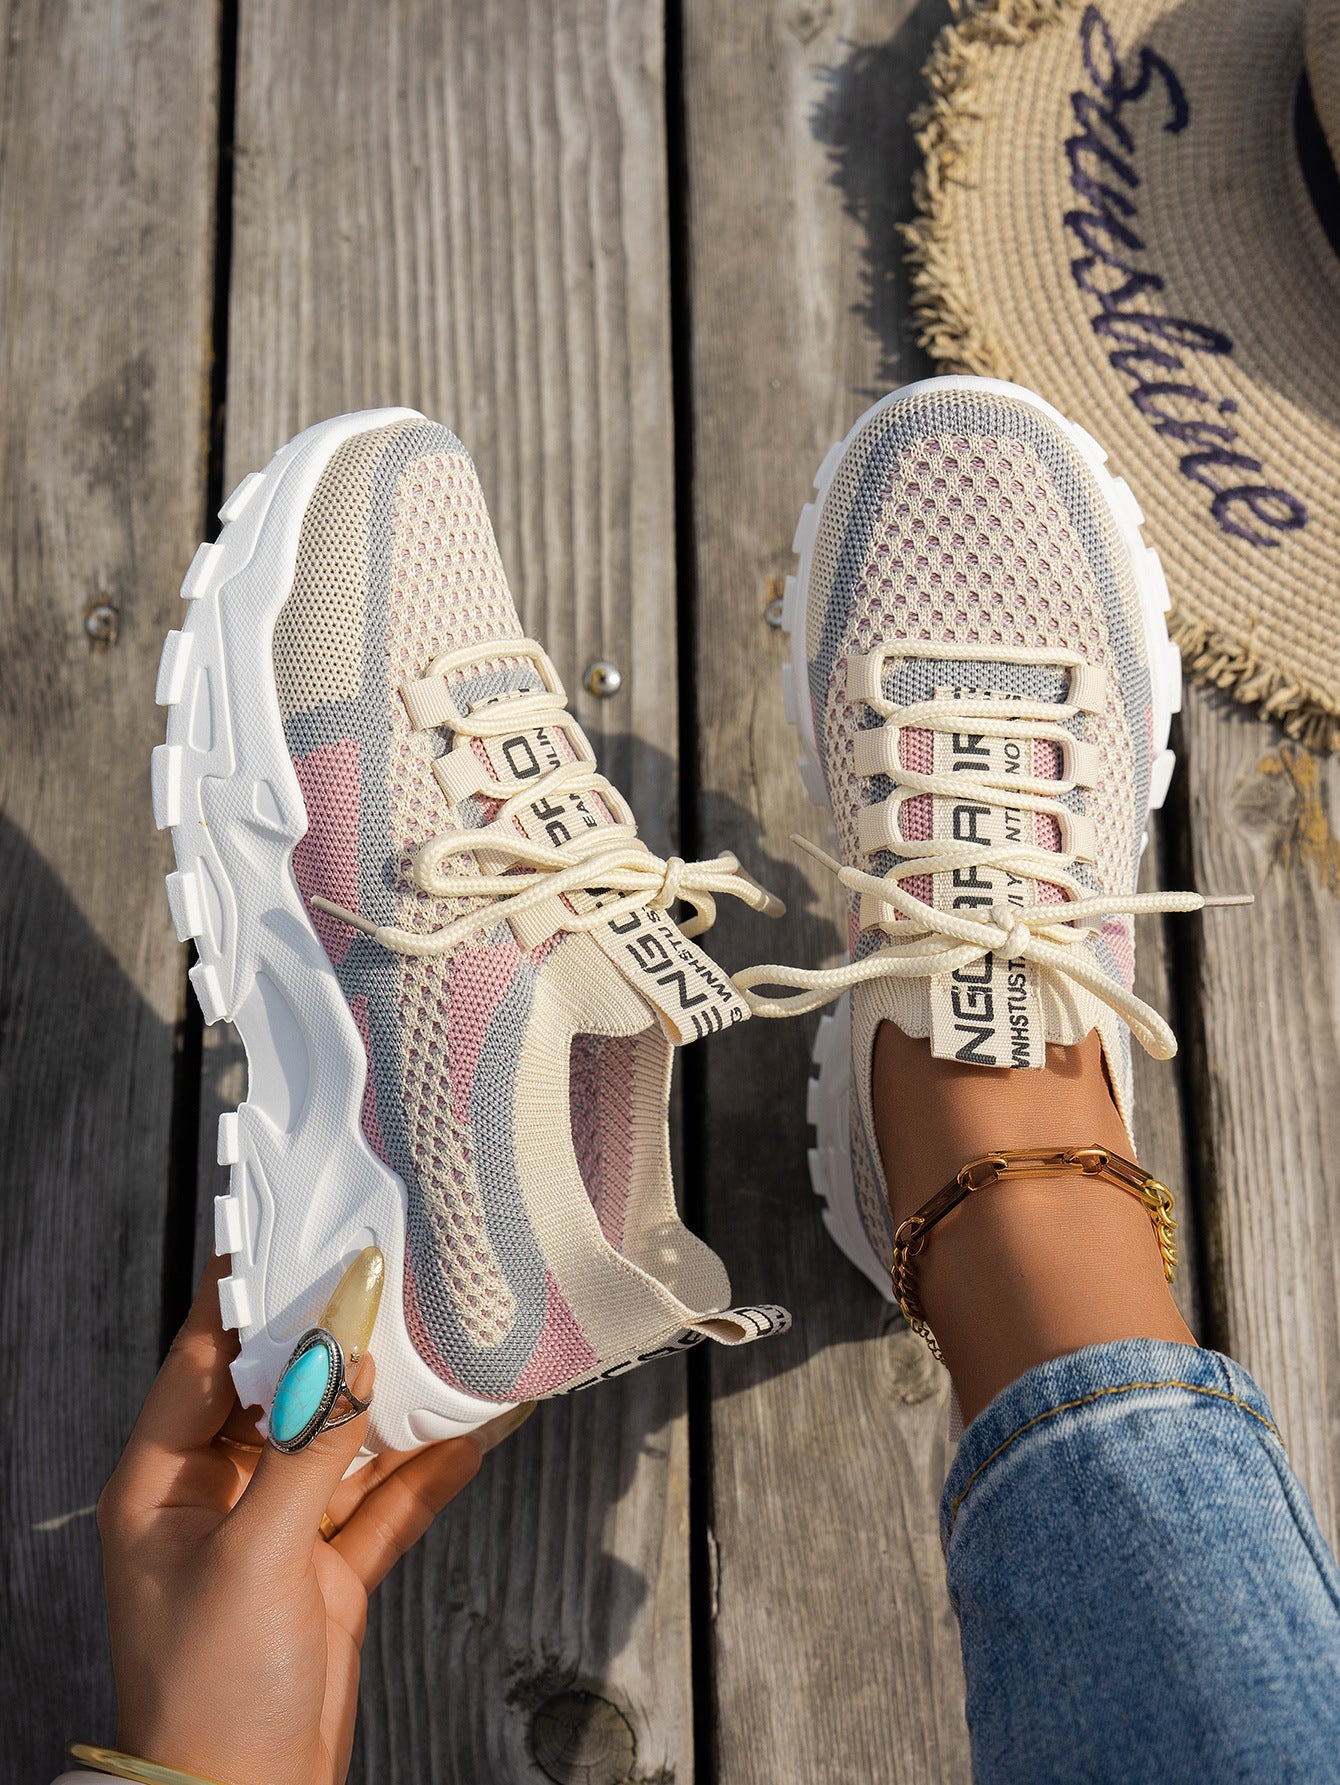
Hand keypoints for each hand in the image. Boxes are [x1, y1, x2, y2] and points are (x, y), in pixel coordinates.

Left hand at [97, 1254, 528, 1784]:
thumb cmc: (210, 1693)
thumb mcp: (253, 1557)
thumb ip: (304, 1449)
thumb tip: (346, 1355)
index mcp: (161, 1485)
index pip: (201, 1361)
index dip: (244, 1297)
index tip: (290, 1233)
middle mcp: (215, 1498)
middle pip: (278, 1391)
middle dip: (332, 1341)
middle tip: (384, 1277)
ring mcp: (274, 1534)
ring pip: (338, 1442)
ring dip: (389, 1404)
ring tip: (442, 1346)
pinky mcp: (324, 1572)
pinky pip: (381, 1501)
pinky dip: (424, 1471)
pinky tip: (469, 1434)